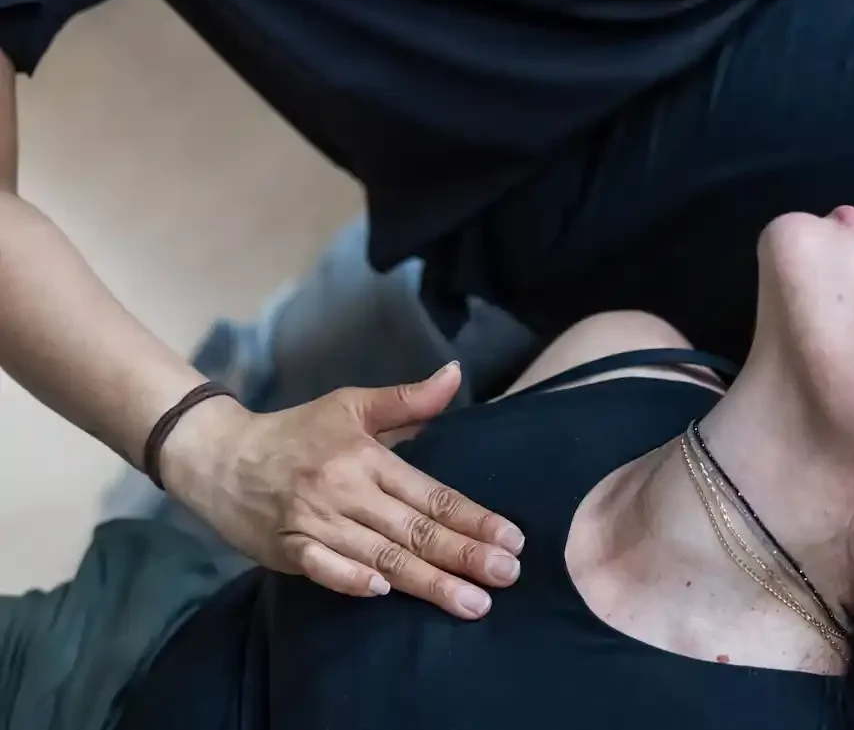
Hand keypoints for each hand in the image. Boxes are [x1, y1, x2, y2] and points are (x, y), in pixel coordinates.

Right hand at [161, 362, 524, 618]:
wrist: (217, 455)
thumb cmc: (296, 432)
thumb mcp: (351, 405)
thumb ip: (408, 400)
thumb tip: (455, 374)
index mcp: (367, 458)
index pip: (432, 494)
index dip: (474, 518)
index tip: (512, 540)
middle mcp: (346, 491)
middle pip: (414, 530)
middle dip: (465, 555)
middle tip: (507, 576)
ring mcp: (315, 522)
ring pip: (381, 556)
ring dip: (428, 581)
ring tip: (472, 602)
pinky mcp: (287, 548)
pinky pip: (322, 567)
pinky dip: (349, 579)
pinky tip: (383, 591)